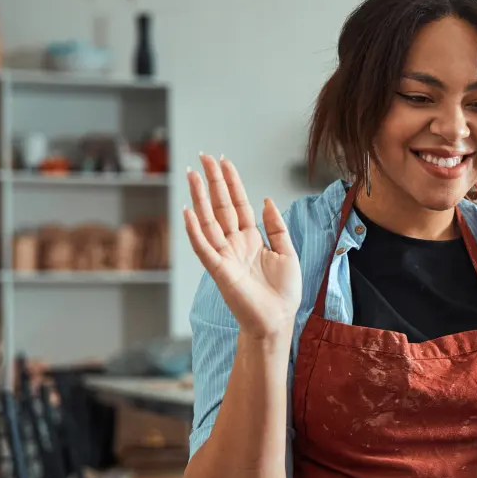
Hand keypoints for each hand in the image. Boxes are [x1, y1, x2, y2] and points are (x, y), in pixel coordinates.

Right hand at [184, 154, 301, 345]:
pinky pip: (204, 247)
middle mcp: (235, 243)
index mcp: (251, 238)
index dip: (231, 183)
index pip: (238, 204)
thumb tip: (266, 200)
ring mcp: (225, 256)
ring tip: (192, 174)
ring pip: (208, 221)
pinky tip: (188, 211)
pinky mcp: (220, 271)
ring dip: (199, 198)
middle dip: (213, 182)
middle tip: (204, 157)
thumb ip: (276, 226)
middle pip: (221, 206)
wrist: (278, 320)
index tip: (223, 161)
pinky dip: (195, 230)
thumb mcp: (287, 252)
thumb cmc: (283, 292)